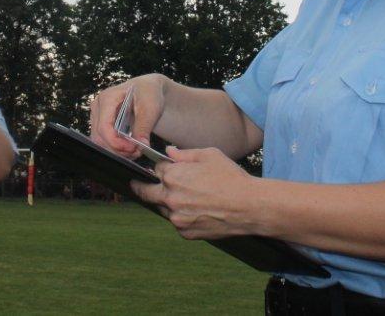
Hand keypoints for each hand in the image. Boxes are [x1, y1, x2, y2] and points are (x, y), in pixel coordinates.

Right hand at [89, 74, 165, 158]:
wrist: (149, 89)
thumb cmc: (148, 92)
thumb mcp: (150, 107)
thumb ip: (144, 126)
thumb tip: (141, 145)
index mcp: (107, 98)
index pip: (104, 127)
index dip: (116, 142)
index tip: (132, 148)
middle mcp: (98, 107)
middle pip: (100, 137)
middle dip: (118, 149)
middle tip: (137, 151)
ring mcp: (98, 116)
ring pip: (101, 142)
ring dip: (117, 151)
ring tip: (136, 151)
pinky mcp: (102, 124)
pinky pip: (105, 141)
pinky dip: (117, 148)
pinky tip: (130, 149)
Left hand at [130, 146, 254, 239]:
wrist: (249, 207)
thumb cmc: (231, 178)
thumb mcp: (208, 155)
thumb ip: (184, 154)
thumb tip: (168, 152)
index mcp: (173, 177)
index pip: (157, 169)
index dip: (162, 167)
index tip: (162, 167)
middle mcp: (170, 199)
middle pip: (146, 192)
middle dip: (140, 187)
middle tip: (135, 185)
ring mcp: (177, 218)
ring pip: (164, 208)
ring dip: (168, 202)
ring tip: (186, 197)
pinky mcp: (186, 233)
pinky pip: (177, 222)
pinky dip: (182, 216)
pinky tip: (197, 210)